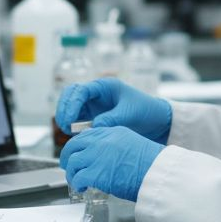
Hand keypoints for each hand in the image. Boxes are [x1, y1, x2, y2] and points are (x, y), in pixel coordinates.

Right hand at [56, 78, 171, 143]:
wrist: (157, 121)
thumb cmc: (146, 111)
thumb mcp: (129, 115)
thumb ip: (110, 120)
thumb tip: (92, 128)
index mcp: (104, 87)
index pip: (80, 90)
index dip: (71, 103)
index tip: (69, 120)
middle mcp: (96, 94)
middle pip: (70, 95)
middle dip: (63, 108)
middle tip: (64, 125)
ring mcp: (93, 105)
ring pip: (71, 106)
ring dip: (65, 116)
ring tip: (67, 131)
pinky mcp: (93, 116)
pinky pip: (77, 118)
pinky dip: (72, 125)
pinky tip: (74, 135)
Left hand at [59, 126, 163, 201]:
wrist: (158, 171)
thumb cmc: (151, 163)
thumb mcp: (131, 144)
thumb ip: (114, 147)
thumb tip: (104, 158)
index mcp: (111, 132)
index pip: (86, 136)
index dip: (78, 147)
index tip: (77, 154)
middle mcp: (101, 141)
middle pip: (73, 146)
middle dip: (68, 157)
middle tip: (69, 167)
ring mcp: (96, 156)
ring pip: (72, 162)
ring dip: (72, 173)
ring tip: (76, 181)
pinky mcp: (95, 173)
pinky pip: (77, 178)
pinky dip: (77, 184)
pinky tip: (81, 188)